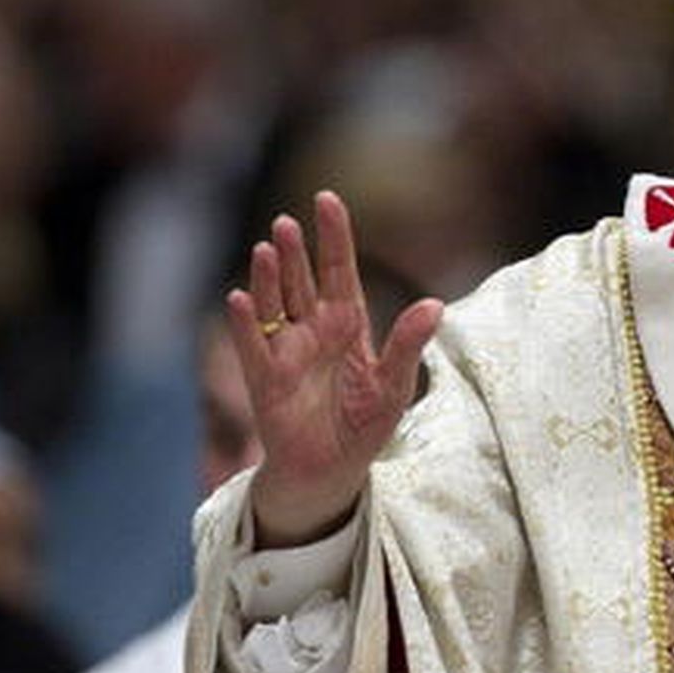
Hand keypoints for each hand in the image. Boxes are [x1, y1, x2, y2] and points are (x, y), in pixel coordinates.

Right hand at [227, 190, 442, 547]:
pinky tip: (239, 297)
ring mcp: (287, 352)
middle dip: (295, 251)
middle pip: (301, 281)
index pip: (339, 270)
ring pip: (275, 304)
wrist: (331, 473)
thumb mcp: (394, 385)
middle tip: (287, 221)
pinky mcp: (266, 380)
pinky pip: (253, 345)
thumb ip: (407, 344)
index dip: (334, 236)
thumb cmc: (363, 426)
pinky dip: (245, 323)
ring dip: (269, 278)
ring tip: (266, 248)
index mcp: (348, 323)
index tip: (327, 199)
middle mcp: (314, 330)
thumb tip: (434, 304)